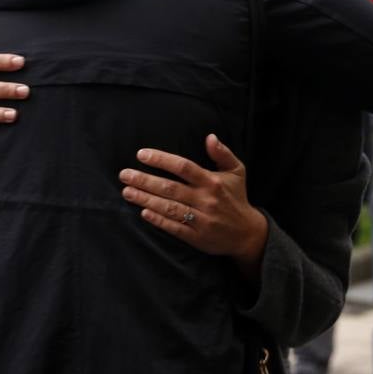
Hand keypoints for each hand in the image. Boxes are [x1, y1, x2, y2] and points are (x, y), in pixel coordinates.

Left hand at [119, 135, 268, 278]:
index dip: (161, 160)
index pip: (183, 167)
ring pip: (169, 207)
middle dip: (145, 180)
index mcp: (212, 181)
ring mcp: (201, 219)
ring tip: (127, 192)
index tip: (141, 154)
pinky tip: (143, 213)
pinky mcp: (197, 237)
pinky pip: (174, 228)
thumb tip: (209, 136)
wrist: (247, 234)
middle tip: (124, 174)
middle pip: (170, 187)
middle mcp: (205, 199)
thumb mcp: (237, 171)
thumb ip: (223, 153)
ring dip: (146, 200)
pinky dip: (158, 221)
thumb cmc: (237, 198)